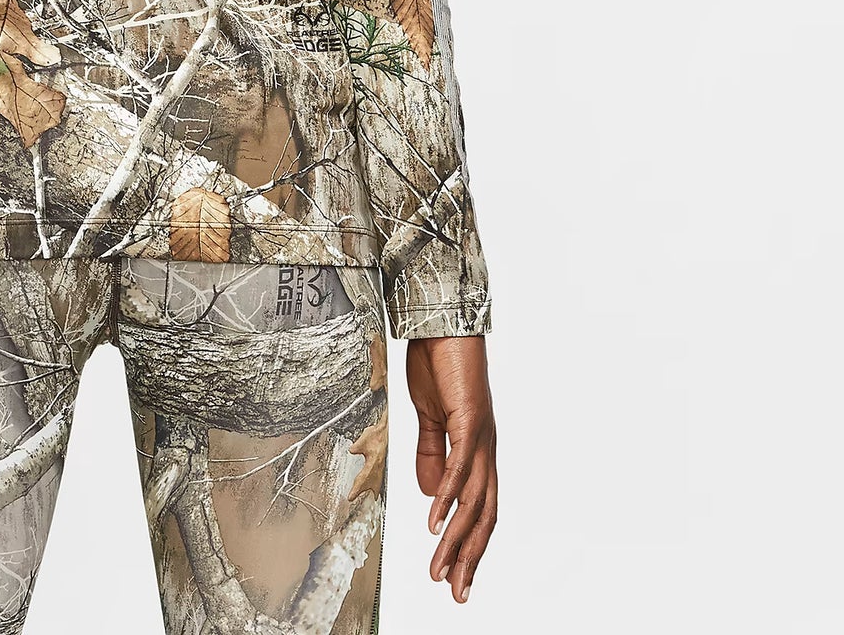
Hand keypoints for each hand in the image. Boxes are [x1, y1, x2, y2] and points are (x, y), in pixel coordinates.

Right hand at [406, 334, 497, 602]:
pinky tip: (434, 519)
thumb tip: (433, 499)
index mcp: (477, 451)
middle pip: (484, 516)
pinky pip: (459, 466)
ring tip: (440, 570)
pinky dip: (447, 497)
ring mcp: (481, 437)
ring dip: (455, 538)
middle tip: (457, 594)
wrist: (444, 323)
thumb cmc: (439, 363)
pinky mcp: (469, 420)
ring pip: (473, 501)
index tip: (457, 577)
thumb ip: (432, 454)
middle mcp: (486, 450)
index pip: (480, 510)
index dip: (470, 545)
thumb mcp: (430, 416)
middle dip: (470, 558)